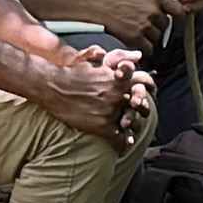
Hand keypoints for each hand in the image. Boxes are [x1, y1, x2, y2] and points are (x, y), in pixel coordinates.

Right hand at [41, 38, 155, 141]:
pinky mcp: (101, 125)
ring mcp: (111, 110)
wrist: (53, 86)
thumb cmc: (73, 71)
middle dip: (143, 109)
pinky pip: (119, 139)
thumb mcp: (98, 58)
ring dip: (133, 127)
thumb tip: (138, 55)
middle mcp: (119, 93)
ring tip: (131, 131)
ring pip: (132, 123)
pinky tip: (122, 146)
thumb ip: (119, 57)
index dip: (148, 88)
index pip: (145, 82)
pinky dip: (122, 144)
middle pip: (141, 105)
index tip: (148, 92)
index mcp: (120, 77)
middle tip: (142, 113)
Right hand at [67, 0, 169, 45]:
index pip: (178, 10)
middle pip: (166, 26)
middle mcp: (153, 11)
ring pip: (158, 37)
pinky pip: (149, 48)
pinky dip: (146, 49)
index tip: (177, 22)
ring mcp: (145, 25)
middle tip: (150, 28)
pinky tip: (141, 46)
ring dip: (152, 38)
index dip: (180, 18)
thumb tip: (166, 5)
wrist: (98, 4)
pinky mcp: (136, 37)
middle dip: (160, 28)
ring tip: (141, 35)